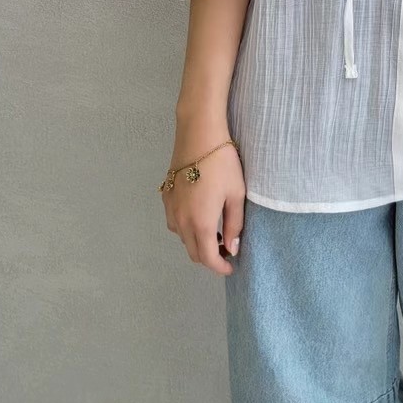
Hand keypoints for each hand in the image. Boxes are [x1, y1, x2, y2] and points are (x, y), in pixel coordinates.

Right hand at [162, 117, 244, 276]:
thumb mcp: (237, 194)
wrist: (199, 135)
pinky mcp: (165, 196)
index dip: (220, 267)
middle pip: (193, 251)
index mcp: (200, 223)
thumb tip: (232, 248)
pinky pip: (175, 222)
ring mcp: (170, 209)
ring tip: (216, 232)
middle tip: (227, 249)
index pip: (208, 258)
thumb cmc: (223, 164)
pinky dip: (187, 228)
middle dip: (210, 256)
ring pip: (182, 238)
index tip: (232, 266)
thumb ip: (235, 224)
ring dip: (197, 242)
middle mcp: (180, 221)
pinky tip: (199, 215)